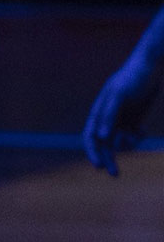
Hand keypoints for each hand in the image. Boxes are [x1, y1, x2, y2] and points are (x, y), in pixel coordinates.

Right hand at [83, 53, 161, 175]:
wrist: (150, 66)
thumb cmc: (132, 78)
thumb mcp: (121, 95)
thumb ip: (109, 115)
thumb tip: (101, 138)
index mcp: (98, 115)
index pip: (90, 139)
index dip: (92, 153)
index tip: (98, 166)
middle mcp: (107, 121)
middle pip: (103, 146)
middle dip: (108, 160)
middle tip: (115, 175)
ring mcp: (120, 121)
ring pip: (119, 143)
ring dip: (126, 146)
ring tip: (136, 135)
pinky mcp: (133, 121)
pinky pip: (132, 137)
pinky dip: (136, 138)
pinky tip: (142, 130)